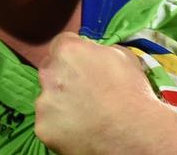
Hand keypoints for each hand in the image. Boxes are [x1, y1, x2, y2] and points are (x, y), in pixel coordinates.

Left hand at [35, 32, 156, 153]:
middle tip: (84, 91)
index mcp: (68, 51)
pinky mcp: (43, 127)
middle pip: (50, 70)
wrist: (134, 133)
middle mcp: (50, 73)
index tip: (82, 65)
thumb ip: (98, 51)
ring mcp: (43, 102)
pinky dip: (60, 126)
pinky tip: (80, 129)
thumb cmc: (132, 93)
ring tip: (85, 114)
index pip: (61, 44)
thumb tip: (94, 54)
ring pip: (48, 98)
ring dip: (60, 102)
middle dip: (62, 77)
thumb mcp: (122, 56)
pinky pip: (49, 122)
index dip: (73, 55)